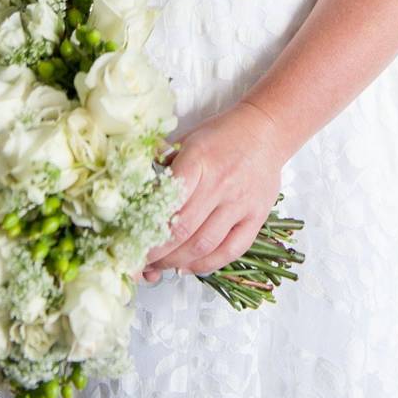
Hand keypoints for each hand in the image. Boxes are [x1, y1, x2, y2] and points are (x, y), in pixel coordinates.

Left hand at [142, 101, 286, 280]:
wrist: (266, 130)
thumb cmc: (222, 135)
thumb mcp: (187, 140)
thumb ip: (163, 165)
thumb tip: (137, 192)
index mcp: (198, 160)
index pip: (168, 203)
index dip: (146, 228)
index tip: (130, 240)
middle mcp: (221, 184)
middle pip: (182, 230)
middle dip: (156, 253)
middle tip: (140, 261)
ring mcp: (241, 204)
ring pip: (204, 245)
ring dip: (176, 262)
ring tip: (159, 266)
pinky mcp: (256, 217)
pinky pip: (231, 251)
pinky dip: (206, 264)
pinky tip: (188, 267)